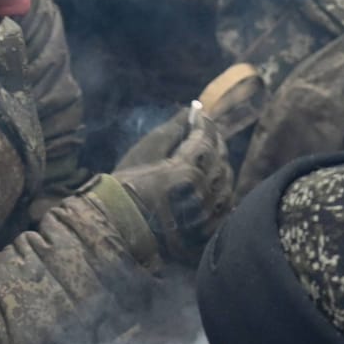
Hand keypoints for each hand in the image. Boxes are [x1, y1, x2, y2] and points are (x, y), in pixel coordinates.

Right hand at [113, 108, 231, 263]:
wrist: (118, 229)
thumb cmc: (126, 188)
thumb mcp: (145, 153)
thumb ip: (172, 130)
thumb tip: (190, 110)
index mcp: (184, 171)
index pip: (206, 139)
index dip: (204, 123)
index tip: (199, 114)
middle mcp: (199, 194)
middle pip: (219, 161)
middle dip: (215, 142)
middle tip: (206, 133)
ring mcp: (204, 216)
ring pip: (225, 184)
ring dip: (220, 168)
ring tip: (209, 160)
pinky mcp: (204, 233)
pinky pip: (223, 209)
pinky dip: (221, 194)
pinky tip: (212, 186)